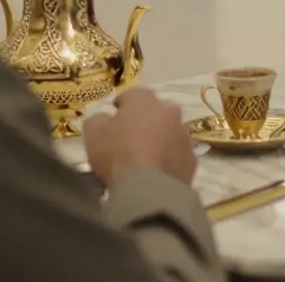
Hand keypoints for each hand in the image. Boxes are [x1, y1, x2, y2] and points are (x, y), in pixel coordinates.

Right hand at [81, 87, 196, 186]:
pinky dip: (169, 159)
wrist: (148, 189)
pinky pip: (177, 153)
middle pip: (154, 111)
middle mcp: (169, 110)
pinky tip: (158, 172)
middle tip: (130, 138)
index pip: (131, 95)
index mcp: (144, 99)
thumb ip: (98, 119)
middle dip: (144, 120)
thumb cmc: (117, 155)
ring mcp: (184, 134)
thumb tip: (105, 118)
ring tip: (145, 158)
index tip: (114, 118)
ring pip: (169, 132)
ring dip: (159, 139)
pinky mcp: (192, 158)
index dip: (121, 106)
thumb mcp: (93, 133)